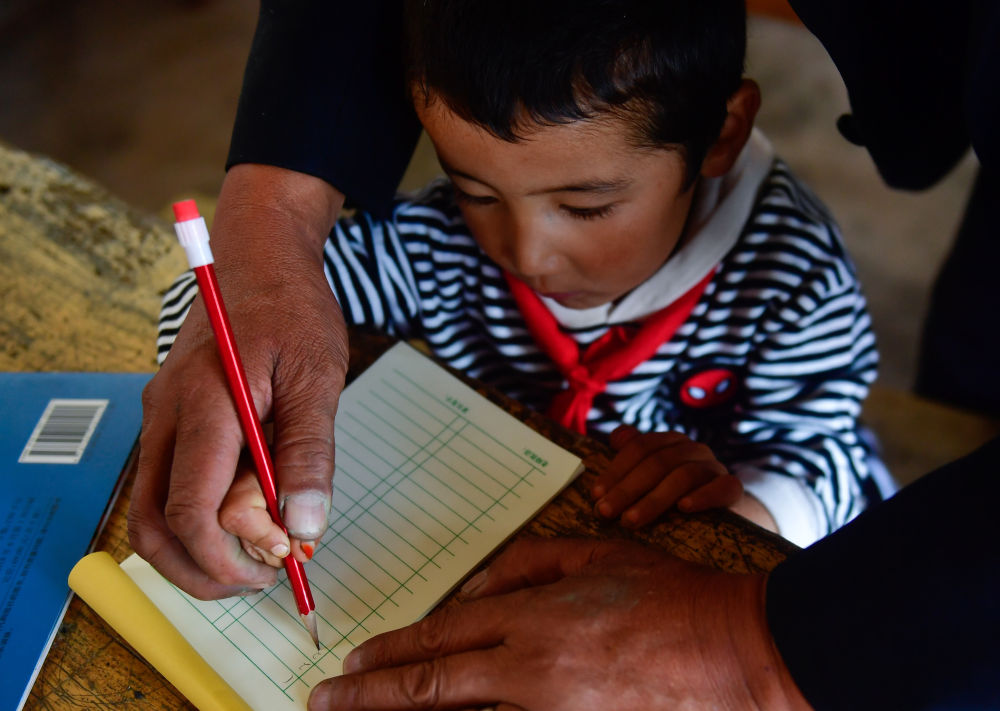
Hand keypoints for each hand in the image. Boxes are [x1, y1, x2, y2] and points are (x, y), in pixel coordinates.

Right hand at [128, 165, 346, 597]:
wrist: (260, 260)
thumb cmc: (294, 312)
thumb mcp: (318, 378)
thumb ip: (308, 453)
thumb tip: (304, 527)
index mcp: (205, 404)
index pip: (192, 509)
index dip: (232, 554)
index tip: (285, 560)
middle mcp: (166, 416)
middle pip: (154, 526)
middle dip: (206, 570)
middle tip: (266, 576)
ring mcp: (159, 418)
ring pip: (149, 513)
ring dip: (194, 552)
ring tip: (258, 555)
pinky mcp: (167, 420)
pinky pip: (164, 486)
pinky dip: (194, 519)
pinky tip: (245, 516)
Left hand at [308, 538, 809, 709]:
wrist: (736, 653)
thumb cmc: (666, 596)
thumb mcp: (592, 555)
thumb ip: (522, 566)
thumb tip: (471, 592)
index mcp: (534, 616)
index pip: (442, 634)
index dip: (391, 651)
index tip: (353, 663)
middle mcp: (532, 669)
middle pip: (432, 684)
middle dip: (370, 696)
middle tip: (323, 704)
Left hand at [591, 425, 742, 527]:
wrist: (725, 513)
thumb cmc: (677, 494)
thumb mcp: (652, 475)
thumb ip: (633, 453)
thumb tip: (616, 437)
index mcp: (670, 442)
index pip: (639, 448)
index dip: (615, 470)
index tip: (596, 495)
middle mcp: (693, 449)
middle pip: (657, 463)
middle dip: (627, 489)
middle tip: (605, 513)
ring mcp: (715, 467)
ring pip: (683, 476)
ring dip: (654, 500)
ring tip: (631, 520)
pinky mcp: (733, 487)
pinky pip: (722, 487)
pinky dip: (702, 496)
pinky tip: (683, 509)